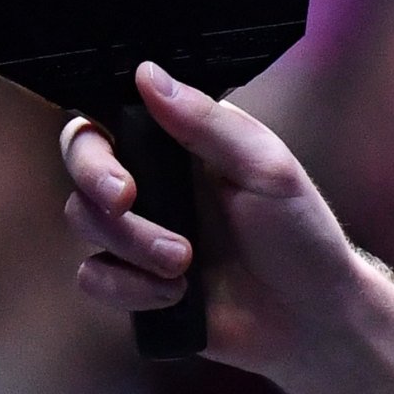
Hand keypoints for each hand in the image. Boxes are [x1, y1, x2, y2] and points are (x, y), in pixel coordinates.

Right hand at [62, 64, 371, 377]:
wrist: (313, 319)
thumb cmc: (301, 236)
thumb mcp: (266, 168)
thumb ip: (207, 122)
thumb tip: (148, 74)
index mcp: (179, 142)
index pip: (107, 118)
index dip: (92, 138)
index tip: (118, 159)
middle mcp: (152, 182)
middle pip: (80, 164)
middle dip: (95, 181)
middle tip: (126, 200)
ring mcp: (140, 232)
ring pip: (84, 221)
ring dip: (130, 243)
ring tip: (183, 263)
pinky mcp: (137, 282)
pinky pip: (94, 278)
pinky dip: (128, 288)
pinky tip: (176, 294)